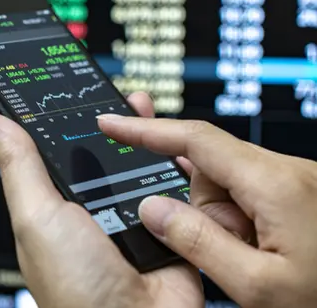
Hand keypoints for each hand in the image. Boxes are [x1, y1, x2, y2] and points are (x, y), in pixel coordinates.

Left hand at [0, 92, 203, 307]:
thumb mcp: (37, 216)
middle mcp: (95, 208)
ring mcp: (134, 216)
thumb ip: (19, 166)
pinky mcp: (170, 227)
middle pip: (105, 152)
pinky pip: (178, 189)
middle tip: (116, 93)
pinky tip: (179, 145)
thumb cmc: (75, 288)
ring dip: (148, 137)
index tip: (68, 85)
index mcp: (58, 204)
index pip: (57, 147)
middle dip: (112, 121)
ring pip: (143, 164)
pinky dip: (181, 169)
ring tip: (144, 107)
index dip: (63, 117)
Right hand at [98, 113, 316, 307]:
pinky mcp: (300, 193)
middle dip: (205, 210)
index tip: (111, 123)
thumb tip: (153, 209)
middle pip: (210, 169)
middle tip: (232, 255)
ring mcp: (296, 181)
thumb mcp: (258, 287)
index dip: (147, 131)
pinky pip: (249, 196)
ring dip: (227, 222)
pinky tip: (261, 251)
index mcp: (276, 184)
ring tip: (257, 260)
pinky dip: (242, 223)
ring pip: (228, 186)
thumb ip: (198, 243)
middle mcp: (288, 171)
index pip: (197, 139)